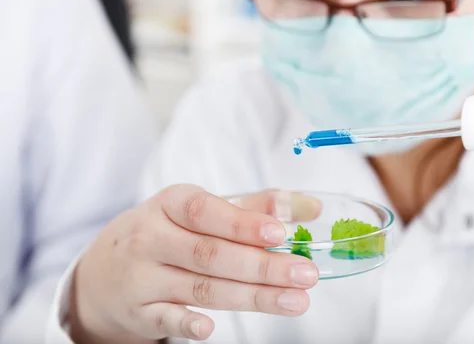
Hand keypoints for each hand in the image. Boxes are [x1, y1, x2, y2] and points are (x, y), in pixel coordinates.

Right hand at [69, 185, 320, 343]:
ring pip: (202, 288)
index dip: (243, 223)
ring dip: (252, 297)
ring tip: (295, 300)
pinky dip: (187, 325)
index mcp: (169, 204)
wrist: (102, 269)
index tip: (280, 234)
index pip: (205, 210)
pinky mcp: (140, 311)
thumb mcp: (200, 210)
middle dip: (262, 266)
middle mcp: (152, 238)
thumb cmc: (166, 231)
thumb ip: (255, 206)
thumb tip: (311, 206)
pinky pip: (165, 319)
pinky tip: (211, 329)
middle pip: (211, 254)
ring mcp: (144, 277)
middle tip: (306, 274)